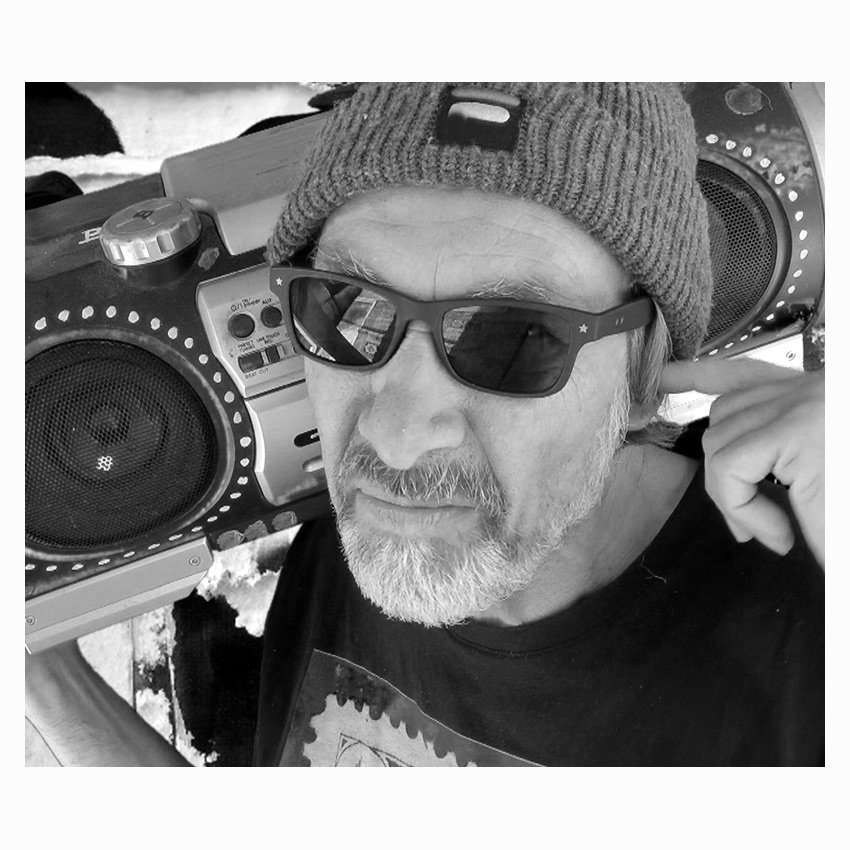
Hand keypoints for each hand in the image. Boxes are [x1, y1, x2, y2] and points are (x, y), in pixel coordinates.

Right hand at [660, 358, 823, 565]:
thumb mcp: (835, 523)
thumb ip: (798, 529)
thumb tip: (774, 540)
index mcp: (802, 428)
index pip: (729, 468)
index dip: (744, 514)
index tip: (783, 544)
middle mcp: (792, 396)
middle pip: (718, 440)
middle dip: (732, 491)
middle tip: (766, 529)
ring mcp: (796, 385)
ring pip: (723, 413)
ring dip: (725, 453)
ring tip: (746, 489)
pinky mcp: (799, 384)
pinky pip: (737, 372)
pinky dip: (699, 376)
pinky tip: (667, 378)